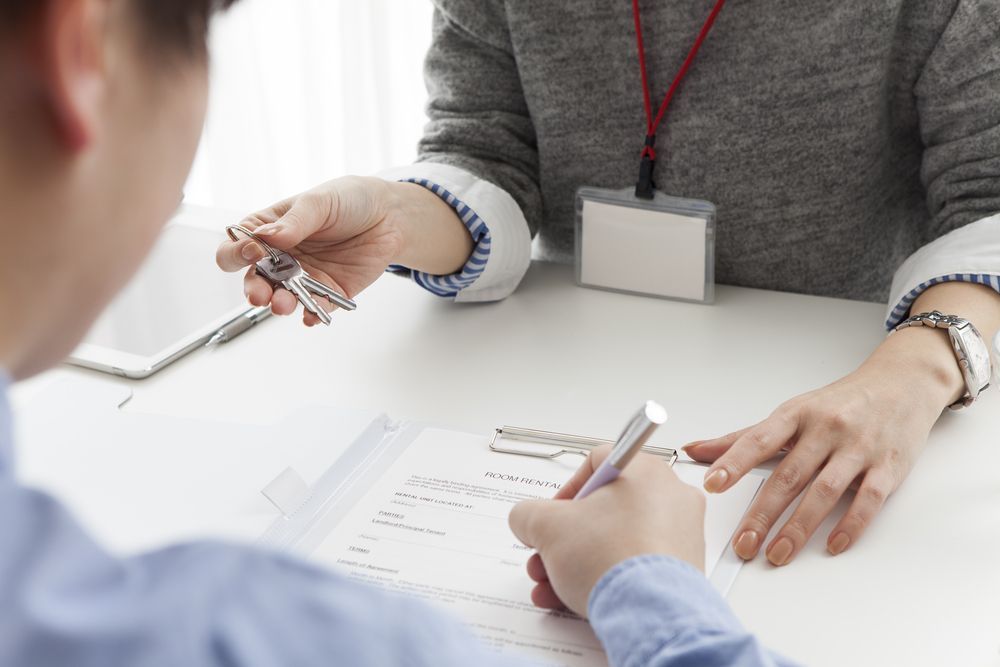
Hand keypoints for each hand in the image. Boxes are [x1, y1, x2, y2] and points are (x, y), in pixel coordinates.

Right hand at [216, 176, 406, 325]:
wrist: (390, 215)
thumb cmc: (350, 199)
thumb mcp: (320, 202)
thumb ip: (295, 221)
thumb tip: (266, 237)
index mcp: (269, 230)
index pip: (239, 246)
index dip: (237, 253)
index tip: (251, 252)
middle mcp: (282, 257)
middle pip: (255, 279)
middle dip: (253, 289)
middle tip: (259, 294)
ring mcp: (304, 276)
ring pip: (282, 297)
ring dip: (279, 304)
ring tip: (283, 304)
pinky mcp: (329, 291)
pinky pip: (316, 307)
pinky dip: (312, 314)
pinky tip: (311, 316)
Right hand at [508, 446, 705, 616]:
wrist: (650, 612)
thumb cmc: (612, 560)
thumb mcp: (546, 527)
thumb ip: (527, 514)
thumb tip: (527, 519)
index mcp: (644, 470)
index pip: (597, 463)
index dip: (566, 490)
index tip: (553, 514)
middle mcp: (670, 495)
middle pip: (604, 509)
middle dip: (565, 538)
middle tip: (546, 555)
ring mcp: (681, 533)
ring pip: (617, 540)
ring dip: (577, 561)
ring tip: (552, 585)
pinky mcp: (683, 567)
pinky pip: (636, 564)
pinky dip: (606, 576)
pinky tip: (576, 597)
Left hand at [683, 326, 963, 565]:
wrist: (902, 383)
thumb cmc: (840, 403)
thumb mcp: (791, 413)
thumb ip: (744, 438)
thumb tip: (696, 451)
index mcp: (797, 414)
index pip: (759, 440)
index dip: (734, 462)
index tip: (712, 484)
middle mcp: (826, 429)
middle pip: (788, 475)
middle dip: (762, 513)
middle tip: (743, 543)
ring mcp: (858, 448)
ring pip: (824, 491)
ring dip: (799, 527)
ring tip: (777, 553)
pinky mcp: (888, 466)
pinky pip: (869, 499)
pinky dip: (851, 524)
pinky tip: (832, 544)